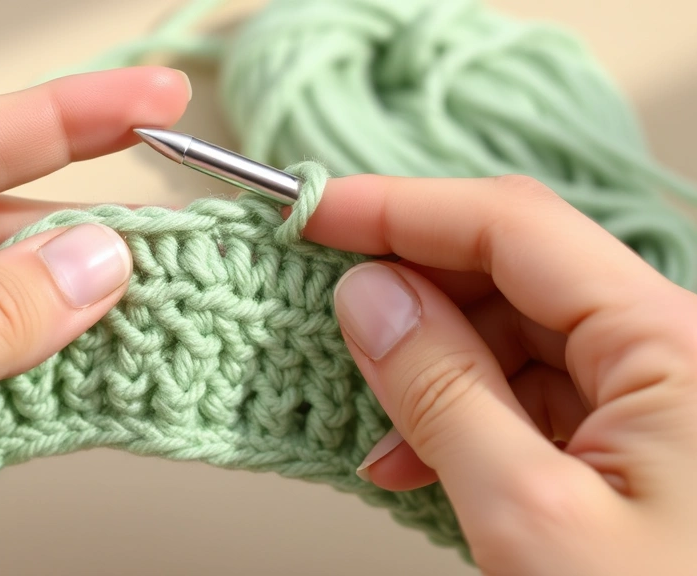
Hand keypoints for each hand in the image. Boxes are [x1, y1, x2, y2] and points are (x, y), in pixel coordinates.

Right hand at [313, 175, 696, 573]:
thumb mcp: (530, 519)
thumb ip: (442, 393)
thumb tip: (368, 298)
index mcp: (676, 344)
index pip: (515, 229)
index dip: (401, 208)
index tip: (312, 213)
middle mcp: (675, 351)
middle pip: (516, 276)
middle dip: (412, 291)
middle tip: (323, 309)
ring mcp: (659, 398)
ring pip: (518, 338)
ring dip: (432, 369)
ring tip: (376, 431)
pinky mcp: (636, 443)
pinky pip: (533, 396)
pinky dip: (464, 417)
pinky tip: (416, 459)